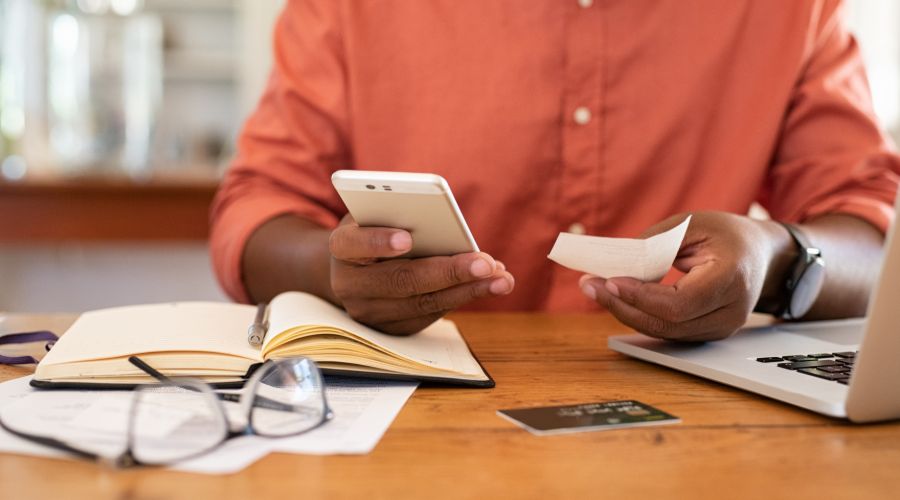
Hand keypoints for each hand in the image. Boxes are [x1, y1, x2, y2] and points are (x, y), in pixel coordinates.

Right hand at [329, 216, 514, 334]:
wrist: (354, 269)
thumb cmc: (375, 229)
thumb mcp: (378, 214)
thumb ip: (399, 215)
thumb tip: (447, 228)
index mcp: (341, 247)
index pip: (353, 244)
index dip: (378, 241)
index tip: (407, 239)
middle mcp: (349, 285)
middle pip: (400, 281)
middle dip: (447, 272)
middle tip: (484, 263)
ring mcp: (368, 312)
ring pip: (421, 303)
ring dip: (467, 290)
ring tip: (501, 277)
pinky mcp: (390, 329)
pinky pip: (430, 315)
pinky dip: (462, 298)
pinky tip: (490, 285)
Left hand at [580, 212, 781, 340]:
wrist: (760, 254)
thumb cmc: (726, 234)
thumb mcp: (691, 224)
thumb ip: (655, 244)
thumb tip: (617, 265)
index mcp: (732, 278)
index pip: (680, 303)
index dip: (642, 296)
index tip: (610, 281)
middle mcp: (730, 311)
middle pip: (667, 323)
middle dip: (622, 305)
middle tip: (589, 285)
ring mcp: (721, 328)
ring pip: (663, 331)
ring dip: (624, 311)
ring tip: (594, 289)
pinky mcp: (707, 332)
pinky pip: (667, 330)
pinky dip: (638, 315)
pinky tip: (615, 298)